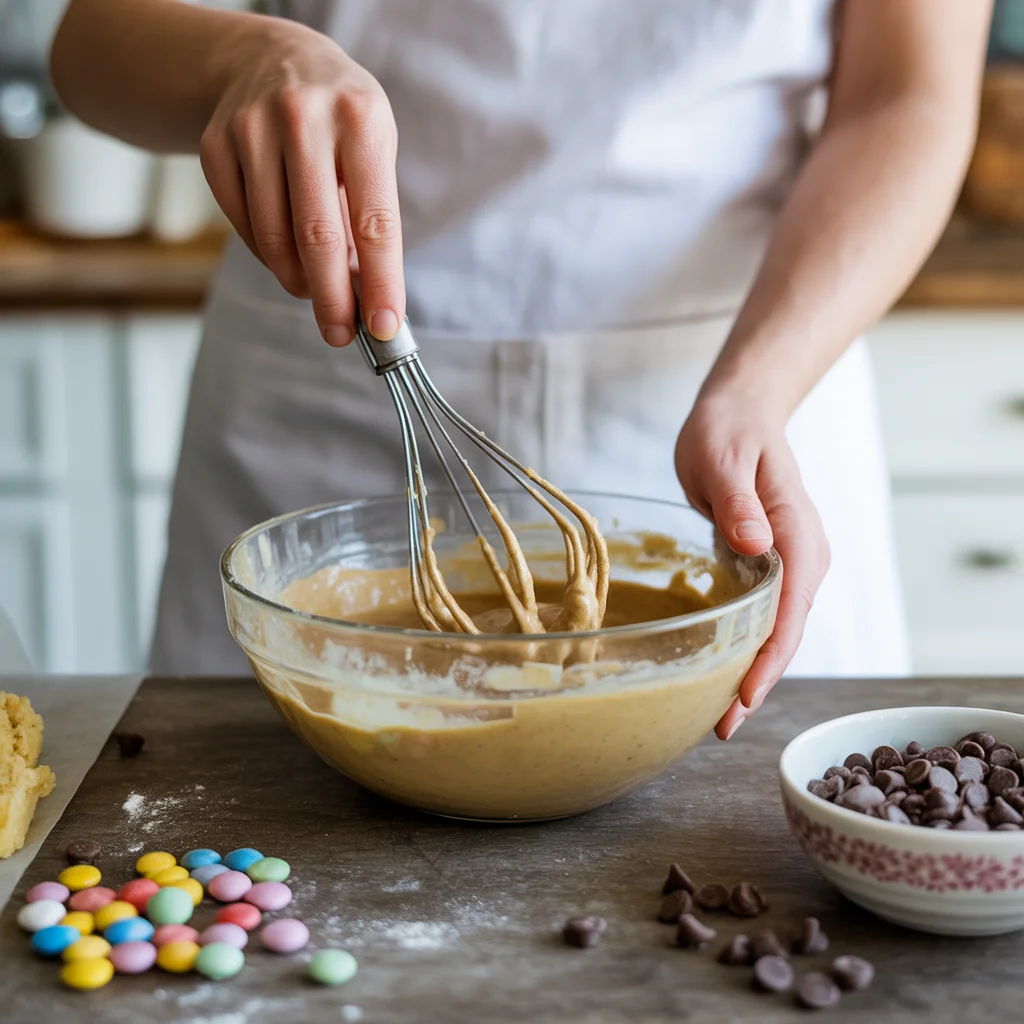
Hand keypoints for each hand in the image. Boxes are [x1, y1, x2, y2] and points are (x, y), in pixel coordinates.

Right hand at [200, 21, 402, 343]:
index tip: (385, 329)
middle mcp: (303, 118)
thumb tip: (366, 295)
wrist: (269, 59)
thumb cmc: (339, 120)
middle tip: (340, 334)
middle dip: (332, 299)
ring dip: (298, 279)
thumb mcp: (371, 149)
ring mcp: (251, 129)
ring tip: (315, 287)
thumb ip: (369, 216)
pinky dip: (268, 254)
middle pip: (317, 237)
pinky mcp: (215, 146)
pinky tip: (285, 250)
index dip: (381, 284)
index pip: (375, 222)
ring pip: (275, 239)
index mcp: (360, 120)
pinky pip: (245, 227)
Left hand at [674, 394, 829, 739]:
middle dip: (757, 681)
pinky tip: (717, 671)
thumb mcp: (723, 457)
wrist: (740, 414)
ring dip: (749, 672)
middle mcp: (804, 558)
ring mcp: (789, 566)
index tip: (744, 696)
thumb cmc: (728, 430)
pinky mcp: (768, 568)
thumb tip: (754, 545)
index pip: (791, 612)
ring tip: (717, 716)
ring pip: (774, 631)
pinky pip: (760, 617)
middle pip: (786, 633)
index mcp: (798, 537)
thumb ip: (738, 501)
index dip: (768, 659)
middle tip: (721, 726)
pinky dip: (742, 647)